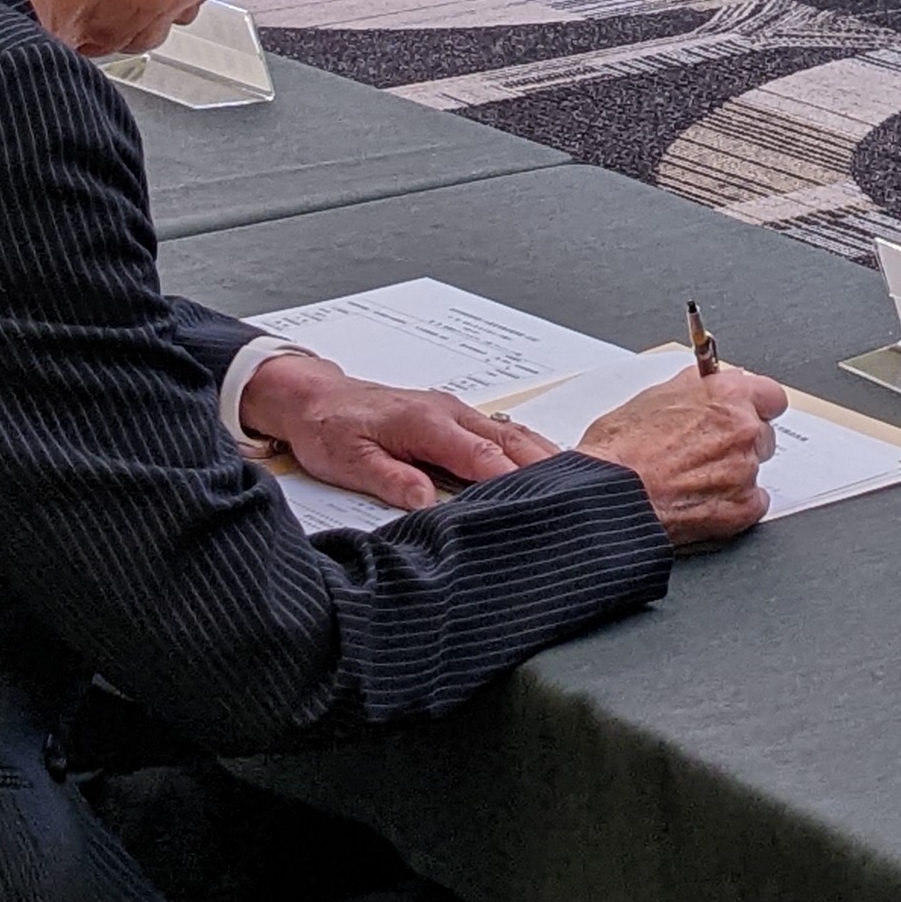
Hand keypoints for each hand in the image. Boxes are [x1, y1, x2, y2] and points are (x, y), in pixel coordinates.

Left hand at [242, 352, 556, 510]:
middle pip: (512, 441)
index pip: (483, 457)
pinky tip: (545, 462)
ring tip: (581, 481)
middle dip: (548, 467)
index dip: (515, 481)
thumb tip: (428, 503)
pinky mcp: (454, 417)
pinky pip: (500, 431)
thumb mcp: (348, 462)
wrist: (316, 398)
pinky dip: (528, 447)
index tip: (542, 503)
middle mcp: (449, 412)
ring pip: (512, 433)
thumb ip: (392, 479)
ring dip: (545, 455)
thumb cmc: (330, 429)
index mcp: (427, 423)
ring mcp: (455, 411)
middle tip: (584, 494)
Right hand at [577, 365, 786, 546]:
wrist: (610, 496)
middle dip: (740, 442)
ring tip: (694, 480)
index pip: (770, 395)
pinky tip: (703, 502)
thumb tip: (704, 388)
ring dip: (733, 473)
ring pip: (754, 468)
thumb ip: (694, 390)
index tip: (748, 412)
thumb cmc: (620, 449)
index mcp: (727, 395)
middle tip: (707, 452)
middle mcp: (743, 429)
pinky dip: (733, 505)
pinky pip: (753, 504)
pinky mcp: (742, 508)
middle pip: (762, 433)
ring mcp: (745, 469)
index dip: (756, 406)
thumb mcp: (654, 396)